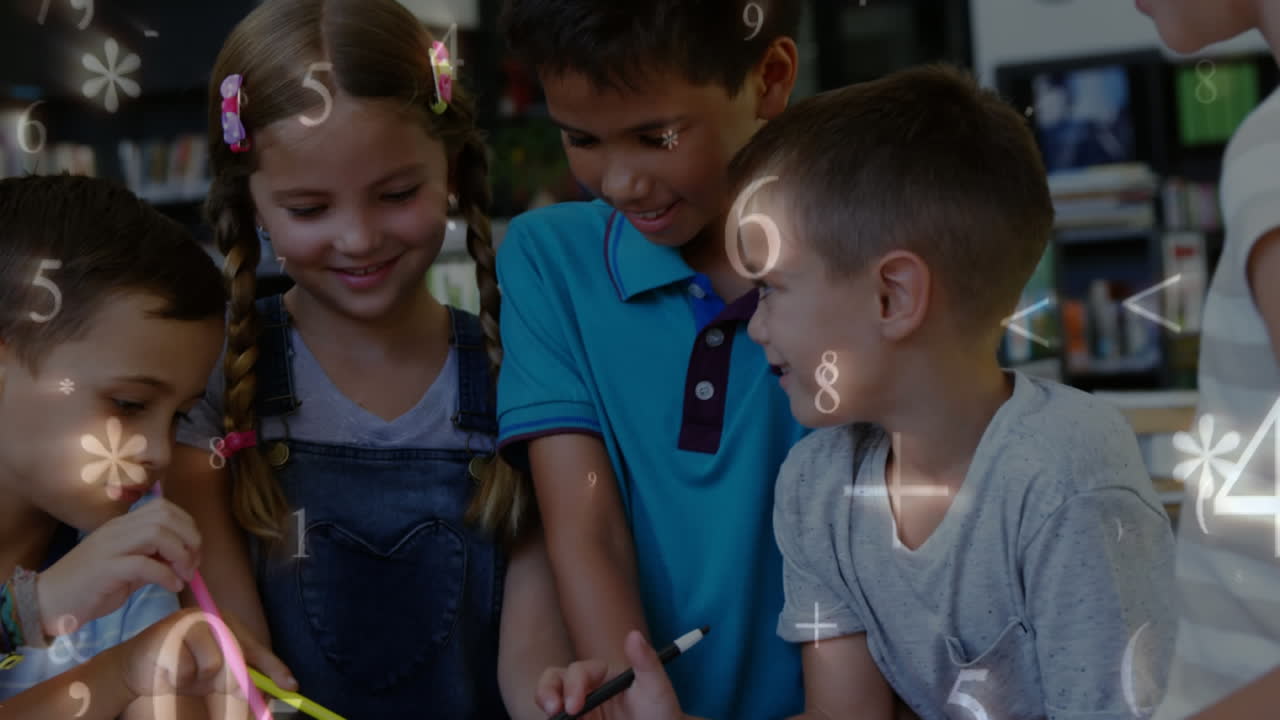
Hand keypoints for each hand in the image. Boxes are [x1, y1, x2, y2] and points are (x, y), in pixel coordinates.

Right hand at [37, 499, 200, 637]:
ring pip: (157, 533)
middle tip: (192, 564)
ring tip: (184, 575)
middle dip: (189, 538)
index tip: (193, 551)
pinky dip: (166, 575)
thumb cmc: (89, 588)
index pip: (163, 508)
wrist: (47, 603)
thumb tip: (184, 561)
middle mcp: (117, 530)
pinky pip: (144, 564)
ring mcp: (110, 547)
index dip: (187, 526)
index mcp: (122, 526)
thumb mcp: (127, 570)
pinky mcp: (105, 569)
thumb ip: (152, 560)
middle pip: (165, 516)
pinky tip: (172, 586)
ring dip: (180, 554)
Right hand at [116, 607, 295, 700]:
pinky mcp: (167, 634)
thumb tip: (267, 696)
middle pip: (239, 655)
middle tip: (233, 692)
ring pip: (214, 665)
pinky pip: (187, 669)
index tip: (291, 686)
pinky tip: (168, 672)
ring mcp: (188, 622)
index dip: (274, 668)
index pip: (256, 647)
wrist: (133, 668)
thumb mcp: (215, 677)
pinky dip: (180, 679)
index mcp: (227, 623)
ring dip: (200, 681)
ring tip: (184, 676)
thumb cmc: (180, 670)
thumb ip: (240, 680)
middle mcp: (210, 617)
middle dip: (238, 681)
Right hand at [536, 631, 683, 719]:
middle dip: (546, 692)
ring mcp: (580, 710)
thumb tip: (634, 634)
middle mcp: (586, 689)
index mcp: (601, 674)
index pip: (577, 672)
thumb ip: (646, 662)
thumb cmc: (661, 711)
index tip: (574, 705)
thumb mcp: (657, 687)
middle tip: (553, 711)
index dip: (572, 686)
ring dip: (547, 706)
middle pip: (553, 681)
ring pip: (550, 703)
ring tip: (554, 719)